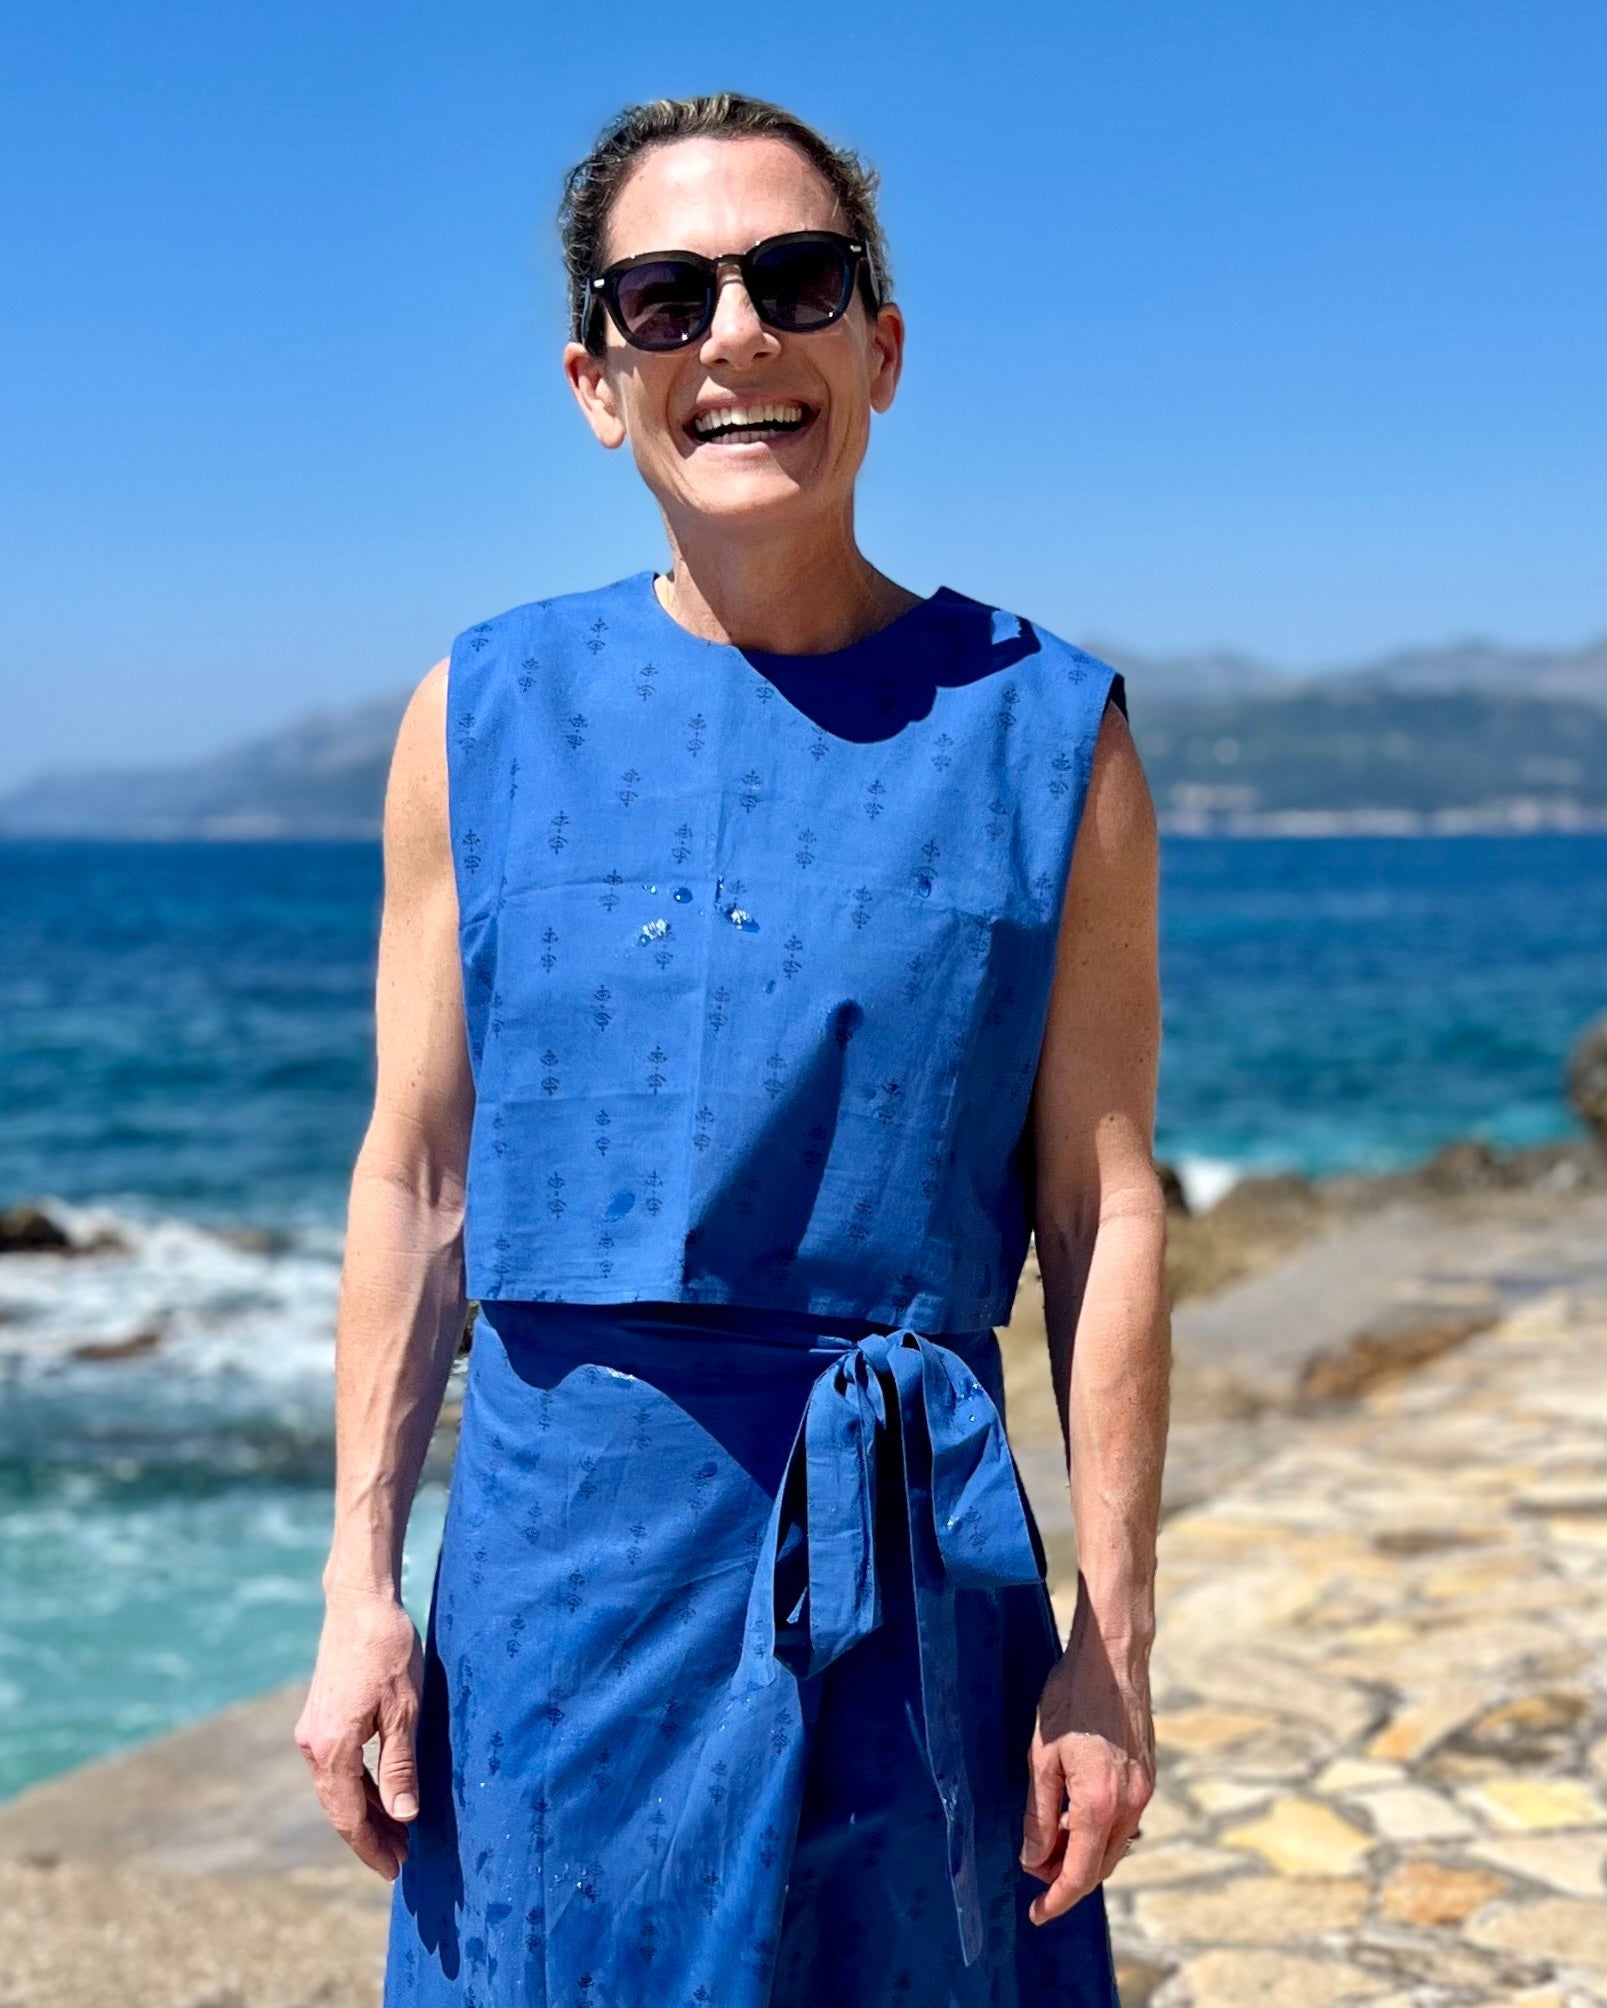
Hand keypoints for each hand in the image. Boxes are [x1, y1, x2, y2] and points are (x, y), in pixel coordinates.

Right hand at [293, 1583, 423, 1880]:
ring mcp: (312, 1731)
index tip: (394, 1871)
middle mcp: (312, 1745)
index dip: (372, 1847)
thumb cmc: (388, 1651)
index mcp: (331, 1749)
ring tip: (398, 1832)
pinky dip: (359, 1786)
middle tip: (401, 1860)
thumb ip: (400, 1766)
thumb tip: (404, 1817)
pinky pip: (337, 1766)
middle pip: (339, 1807)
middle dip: (369, 1836)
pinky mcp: (320, 1717)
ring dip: (366, 1811)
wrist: (359, 1602)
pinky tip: (382, 1792)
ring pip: (337, 1788)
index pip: (349, 1816)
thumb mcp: (405, 1711)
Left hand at [1019, 1612, 1154, 1924]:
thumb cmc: (1071, 1700)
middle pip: (1100, 1865)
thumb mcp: (1041, 1756)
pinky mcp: (1147, 1775)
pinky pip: (1124, 1821)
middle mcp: (1130, 1805)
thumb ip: (1039, 1813)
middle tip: (1034, 1871)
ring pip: (1114, 1845)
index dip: (1056, 1899)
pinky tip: (1074, 1814)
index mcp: (1100, 1804)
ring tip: (1049, 1842)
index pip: (1079, 1873)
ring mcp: (1144, 1790)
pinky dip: (1098, 1831)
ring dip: (1084, 1854)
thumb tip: (1033, 1859)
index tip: (1036, 1915)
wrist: (1113, 1659)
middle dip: (1067, 1878)